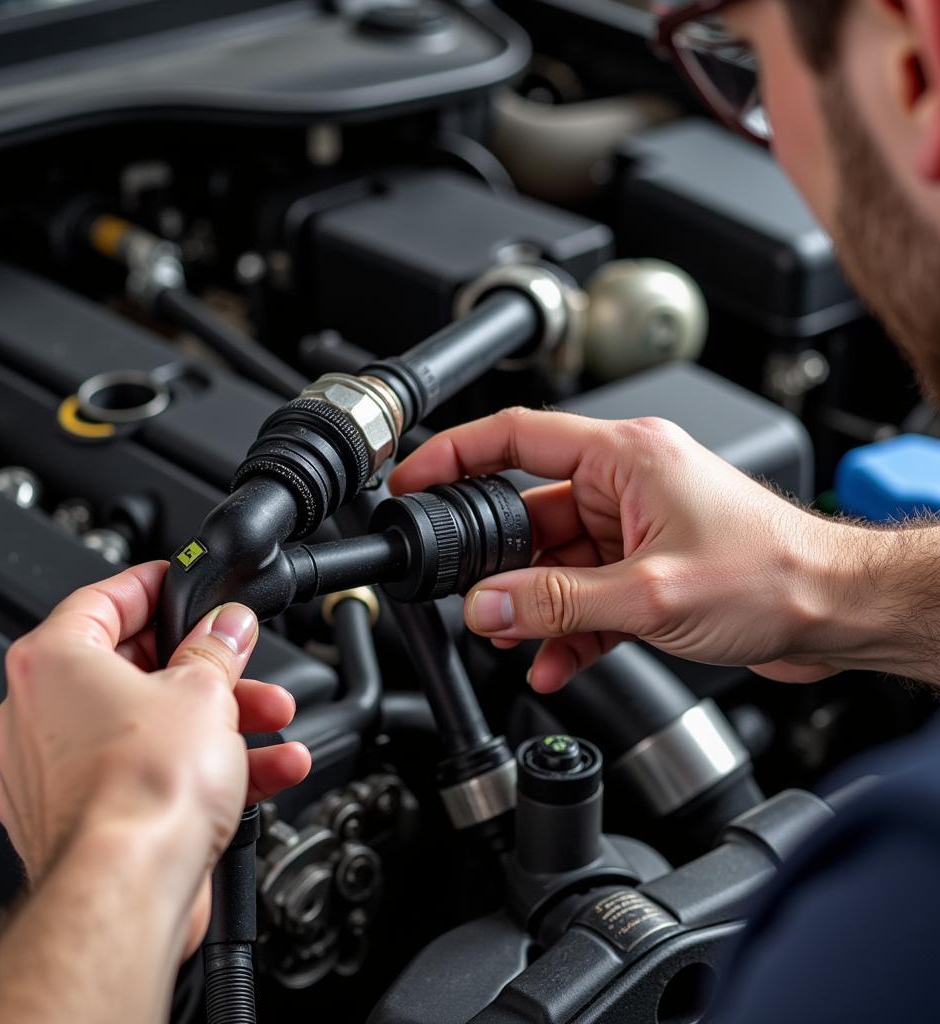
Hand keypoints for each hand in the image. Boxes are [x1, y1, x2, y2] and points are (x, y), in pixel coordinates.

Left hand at [0, 561, 310, 955]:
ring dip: (224, 720)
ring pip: (153, 726)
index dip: (153, 586)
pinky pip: (154, 776)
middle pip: (136, 669)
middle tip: (243, 659)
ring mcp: (57, 774)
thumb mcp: (204, 690)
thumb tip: (228, 627)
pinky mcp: (86, 821)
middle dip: (208, 668)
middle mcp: (39, 717)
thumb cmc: (142, 789)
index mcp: (52, 664)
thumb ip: (218, 648)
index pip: (101, 599)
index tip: (183, 584)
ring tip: (274, 719)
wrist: (130, 889)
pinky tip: (271, 766)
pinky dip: (210, 767)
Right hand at [391, 408, 848, 692]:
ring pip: (556, 563)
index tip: (414, 477)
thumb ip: (559, 603)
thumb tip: (488, 605)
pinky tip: (556, 661)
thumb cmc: (774, 574)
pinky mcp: (646, 569)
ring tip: (513, 639)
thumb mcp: (650, 593)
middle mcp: (625, 485)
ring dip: (534, 605)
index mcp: (624, 457)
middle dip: (499, 563)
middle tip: (468, 597)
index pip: (517, 437)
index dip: (456, 453)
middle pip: (531, 513)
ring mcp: (635, 529)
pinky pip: (585, 595)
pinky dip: (568, 628)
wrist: (836, 613)